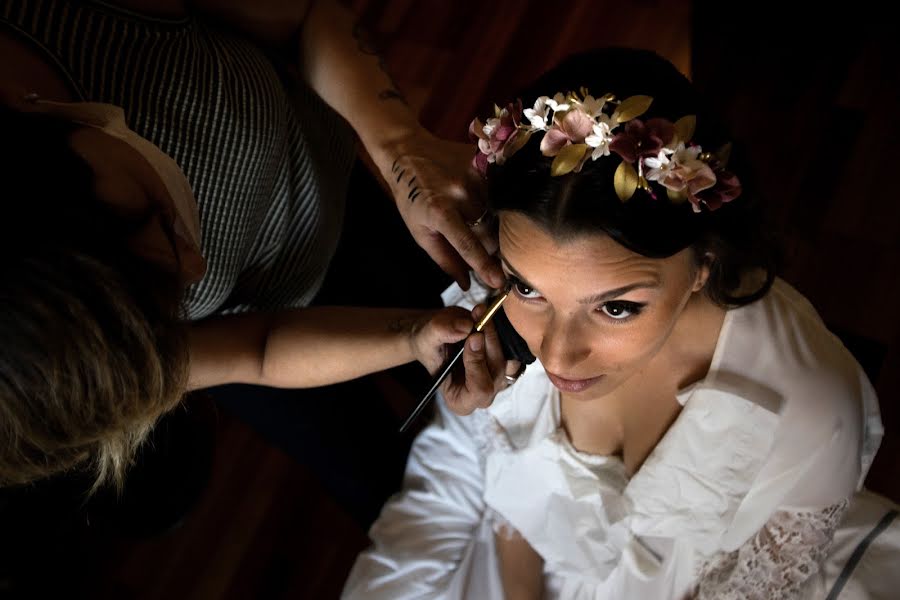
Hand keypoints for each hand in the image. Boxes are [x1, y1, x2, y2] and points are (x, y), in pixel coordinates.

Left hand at [377, 129, 504, 289]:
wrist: (408, 153)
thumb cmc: (412, 198)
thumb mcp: (420, 233)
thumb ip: (445, 260)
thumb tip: (466, 285)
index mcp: (439, 212)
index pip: (467, 245)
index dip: (484, 266)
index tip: (498, 283)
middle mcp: (460, 193)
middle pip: (490, 233)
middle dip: (491, 250)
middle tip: (485, 253)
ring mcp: (474, 175)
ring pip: (499, 215)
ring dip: (495, 228)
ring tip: (482, 227)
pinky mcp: (483, 163)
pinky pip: (500, 193)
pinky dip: (496, 206)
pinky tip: (486, 207)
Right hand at [412, 303, 520, 415]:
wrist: (437, 335)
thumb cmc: (429, 344)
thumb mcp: (426, 337)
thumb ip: (442, 332)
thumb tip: (466, 327)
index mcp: (460, 400)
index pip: (479, 390)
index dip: (478, 364)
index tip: (472, 337)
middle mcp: (482, 394)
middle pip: (497, 372)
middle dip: (488, 342)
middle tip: (478, 316)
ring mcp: (496, 379)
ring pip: (506, 358)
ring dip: (494, 334)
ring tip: (479, 314)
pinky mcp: (505, 363)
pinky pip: (512, 348)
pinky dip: (501, 330)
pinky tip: (486, 316)